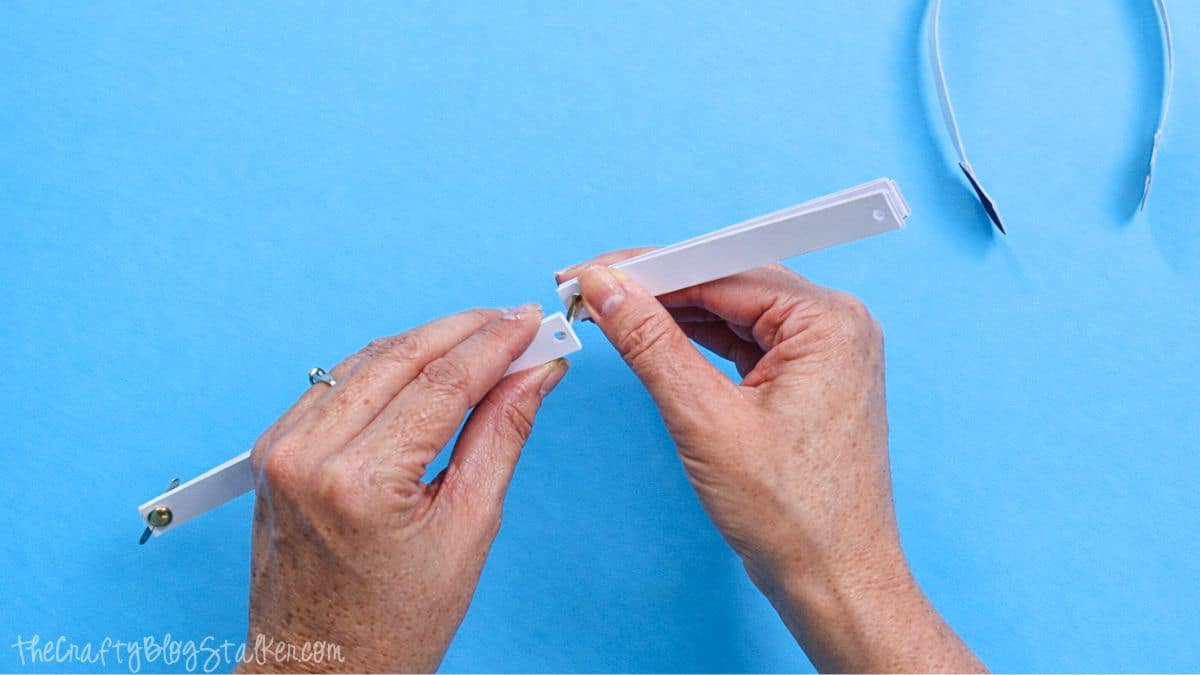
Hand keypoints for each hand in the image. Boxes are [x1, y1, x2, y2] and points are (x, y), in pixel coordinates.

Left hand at [238, 305, 567, 672]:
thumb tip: (535, 374)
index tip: (533, 323)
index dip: (496, 344)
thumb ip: (502, 435)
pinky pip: (338, 382)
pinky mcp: (273, 448)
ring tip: (483, 340)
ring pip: (367, 359)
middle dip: (466, 330)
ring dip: (428, 342)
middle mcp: (308, 453)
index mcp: (359, 481)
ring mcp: (281, 447)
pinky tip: (427, 367)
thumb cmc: (394, 622)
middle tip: (517, 323)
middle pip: (401, 356)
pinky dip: (387, 366)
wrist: (321, 669)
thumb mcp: (468, 528)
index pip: (442, 382)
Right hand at [557, 253, 983, 672]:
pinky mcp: (810, 381)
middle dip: (657, 289)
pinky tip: (657, 340)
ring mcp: (826, 354)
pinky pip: (746, 343)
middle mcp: (836, 326)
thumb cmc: (791, 516)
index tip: (589, 272)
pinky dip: (699, 342)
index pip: (721, 270)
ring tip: (611, 313)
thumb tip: (606, 289)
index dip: (647, 269)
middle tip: (590, 291)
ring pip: (733, 313)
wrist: (835, 582)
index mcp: (827, 322)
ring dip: (673, 315)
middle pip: (728, 284)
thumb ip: (651, 344)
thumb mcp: (704, 419)